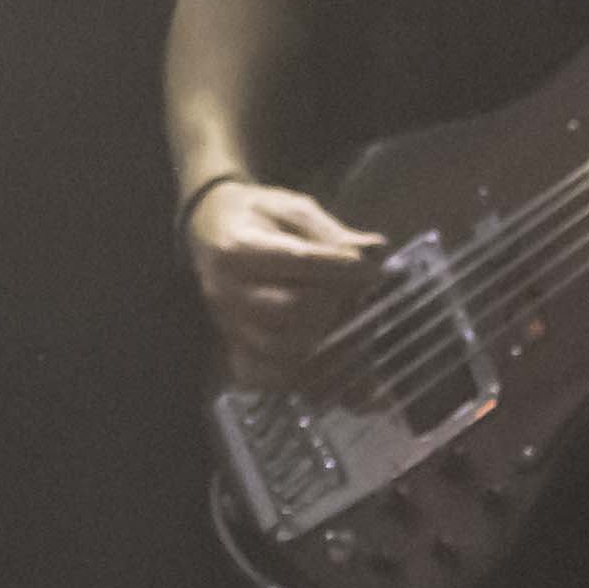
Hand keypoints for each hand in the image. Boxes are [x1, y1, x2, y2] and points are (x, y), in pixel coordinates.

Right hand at [183, 177, 400, 391]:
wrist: (211, 231)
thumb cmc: (258, 217)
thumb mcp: (293, 209)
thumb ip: (332, 234)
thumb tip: (376, 251)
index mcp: (238, 248)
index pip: (298, 261)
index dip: (342, 268)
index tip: (372, 268)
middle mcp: (227, 293)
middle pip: (291, 309)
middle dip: (334, 300)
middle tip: (356, 290)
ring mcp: (229, 326)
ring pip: (282, 348)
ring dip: (324, 335)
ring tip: (341, 315)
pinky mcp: (235, 349)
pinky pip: (268, 377)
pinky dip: (302, 378)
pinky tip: (331, 364)